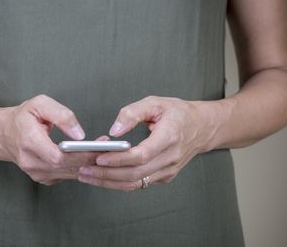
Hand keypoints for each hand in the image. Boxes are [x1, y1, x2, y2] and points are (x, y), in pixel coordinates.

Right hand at [0, 94, 107, 184]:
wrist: (3, 134)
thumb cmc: (22, 117)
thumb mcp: (40, 104)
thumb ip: (61, 115)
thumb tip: (79, 134)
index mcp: (29, 142)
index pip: (58, 156)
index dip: (80, 155)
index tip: (98, 148)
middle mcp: (31, 162)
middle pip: (66, 167)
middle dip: (91, 158)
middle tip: (110, 147)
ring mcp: (36, 173)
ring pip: (69, 174)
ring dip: (89, 164)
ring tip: (105, 150)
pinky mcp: (43, 178)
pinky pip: (66, 175)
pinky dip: (81, 167)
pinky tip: (91, 156)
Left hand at [77, 96, 224, 190]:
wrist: (202, 127)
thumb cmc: (177, 112)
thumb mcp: (155, 102)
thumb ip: (132, 113)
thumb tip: (113, 131)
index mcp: (170, 136)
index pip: (141, 155)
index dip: (119, 159)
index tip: (99, 157)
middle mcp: (170, 158)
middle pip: (135, 173)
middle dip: (106, 174)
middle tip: (84, 169)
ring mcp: (168, 170)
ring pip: (136, 183)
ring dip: (109, 182)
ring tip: (87, 176)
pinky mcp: (165, 176)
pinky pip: (140, 184)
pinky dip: (119, 183)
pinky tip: (102, 177)